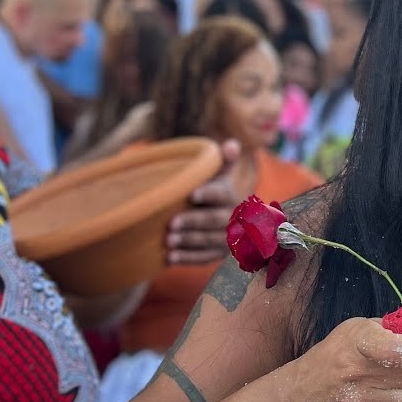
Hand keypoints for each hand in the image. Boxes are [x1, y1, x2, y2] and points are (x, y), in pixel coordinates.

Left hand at [165, 139, 240, 264]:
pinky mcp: (218, 255)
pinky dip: (187, 258)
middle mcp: (232, 218)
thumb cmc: (216, 194)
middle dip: (193, 222)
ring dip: (188, 242)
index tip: (191, 195)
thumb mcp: (219, 178)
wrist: (231, 222)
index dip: (208, 194)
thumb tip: (231, 143)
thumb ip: (222, 162)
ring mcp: (227, 239)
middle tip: (170, 224)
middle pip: (214, 221)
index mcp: (230, 196)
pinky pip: (204, 258)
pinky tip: (169, 258)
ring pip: (209, 241)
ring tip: (168, 241)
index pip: (221, 194)